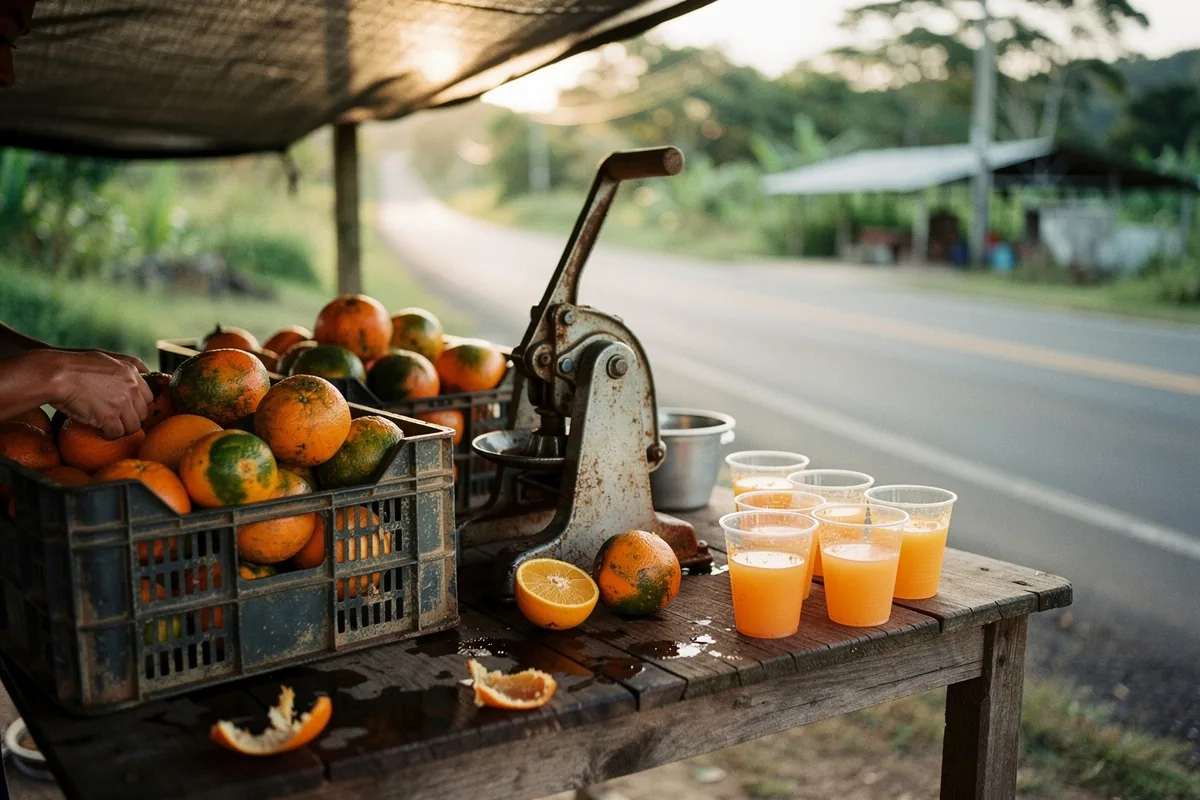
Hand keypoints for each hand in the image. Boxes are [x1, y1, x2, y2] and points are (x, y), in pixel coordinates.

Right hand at [39, 351, 153, 438]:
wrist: (57, 375)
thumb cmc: (75, 365)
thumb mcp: (107, 357)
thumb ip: (128, 364)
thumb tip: (145, 371)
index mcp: (131, 372)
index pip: (148, 396)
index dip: (138, 405)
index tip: (129, 409)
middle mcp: (131, 388)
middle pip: (143, 413)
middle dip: (131, 418)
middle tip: (119, 420)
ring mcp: (121, 404)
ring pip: (133, 426)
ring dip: (122, 429)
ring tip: (111, 428)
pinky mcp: (109, 418)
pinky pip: (117, 433)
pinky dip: (110, 435)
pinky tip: (102, 432)